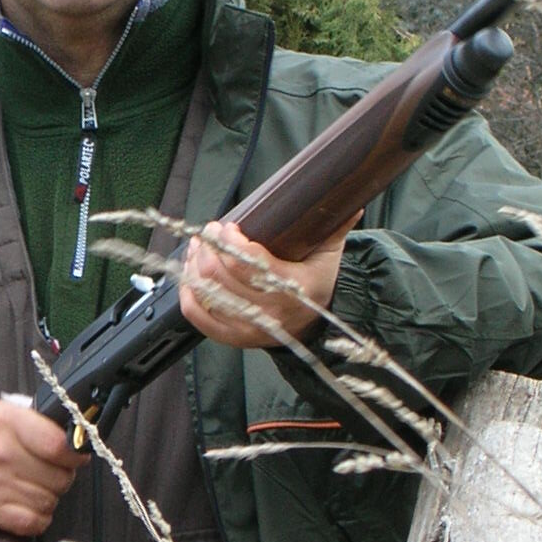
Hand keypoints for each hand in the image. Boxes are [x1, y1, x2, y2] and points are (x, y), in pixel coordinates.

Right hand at [0, 399, 82, 535]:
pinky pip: (32, 523)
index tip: (73, 459)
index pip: (60, 445)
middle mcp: (1, 452)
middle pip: (60, 478)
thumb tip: (75, 442)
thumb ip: (36, 425)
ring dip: (45, 500)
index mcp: (7, 421)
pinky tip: (24, 509)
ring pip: (48, 502)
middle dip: (59, 480)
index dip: (74, 456)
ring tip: (28, 491)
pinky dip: (35, 520)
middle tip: (43, 476)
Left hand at [179, 217, 357, 351]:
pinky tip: (189, 273)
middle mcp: (271, 312)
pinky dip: (188, 293)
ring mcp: (250, 328)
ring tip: (197, 246)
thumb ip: (336, 226)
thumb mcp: (330, 254)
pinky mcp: (234, 338)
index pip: (251, 264)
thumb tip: (352, 202)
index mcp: (296, 288)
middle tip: (210, 230)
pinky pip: (199, 317)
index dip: (230, 242)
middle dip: (209, 247)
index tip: (228, 226)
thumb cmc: (317, 281)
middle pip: (222, 277)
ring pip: (208, 294)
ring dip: (195, 265)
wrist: (313, 324)